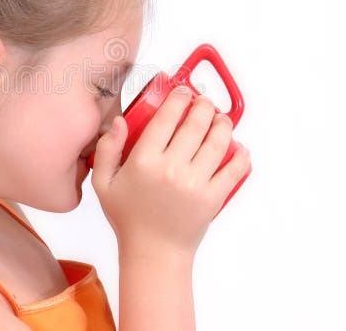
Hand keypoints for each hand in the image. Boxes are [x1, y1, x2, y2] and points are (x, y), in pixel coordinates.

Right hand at [90, 88, 250, 255]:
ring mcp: (195, 184)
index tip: (182, 92)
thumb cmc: (129, 218)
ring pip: (218, 142)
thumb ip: (107, 149)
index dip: (178, 98)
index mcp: (144, 162)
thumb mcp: (104, 183)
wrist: (153, 253)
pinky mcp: (214, 198)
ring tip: (221, 119)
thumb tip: (119, 121)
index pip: (166, 117)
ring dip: (223, 123)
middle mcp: (171, 169)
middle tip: (204, 103)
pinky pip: (235, 170)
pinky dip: (241, 155)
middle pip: (196, 123)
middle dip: (204, 105)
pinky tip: (238, 147)